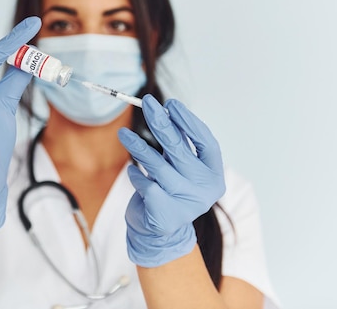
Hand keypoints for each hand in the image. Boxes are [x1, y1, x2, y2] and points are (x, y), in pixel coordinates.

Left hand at [117, 94, 225, 266]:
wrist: (160, 233)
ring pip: (158, 166)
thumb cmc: (170, 190)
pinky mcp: (165, 213)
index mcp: (214, 175)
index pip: (206, 142)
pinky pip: (145, 184)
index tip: (171, 104)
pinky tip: (132, 172)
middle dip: (161, 123)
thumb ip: (179, 144)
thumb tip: (165, 110)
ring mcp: (186, 203)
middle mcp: (205, 189)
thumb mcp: (180, 167)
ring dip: (138, 146)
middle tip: (147, 104)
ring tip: (123, 134)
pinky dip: (137, 175)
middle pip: (180, 150)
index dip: (189, 122)